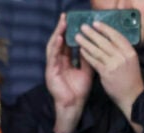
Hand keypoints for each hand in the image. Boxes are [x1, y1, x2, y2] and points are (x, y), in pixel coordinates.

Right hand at [46, 13, 92, 132]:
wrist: (74, 105)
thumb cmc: (79, 90)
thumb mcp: (87, 69)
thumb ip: (87, 57)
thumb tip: (92, 43)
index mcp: (65, 61)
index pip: (66, 43)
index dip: (68, 31)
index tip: (73, 19)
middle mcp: (57, 62)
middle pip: (58, 42)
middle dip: (61, 29)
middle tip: (65, 16)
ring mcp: (52, 67)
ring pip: (53, 47)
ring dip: (56, 35)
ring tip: (61, 24)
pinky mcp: (50, 73)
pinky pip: (52, 58)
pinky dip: (55, 48)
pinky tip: (59, 39)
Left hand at [76, 21, 143, 132]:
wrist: (132, 96)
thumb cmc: (130, 80)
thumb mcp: (130, 62)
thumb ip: (121, 53)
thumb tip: (110, 42)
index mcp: (131, 52)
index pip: (118, 36)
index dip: (107, 29)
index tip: (97, 23)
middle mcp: (123, 57)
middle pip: (106, 41)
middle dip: (93, 33)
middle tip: (84, 27)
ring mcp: (115, 65)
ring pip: (98, 50)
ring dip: (87, 42)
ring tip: (78, 36)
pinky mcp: (106, 73)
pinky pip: (94, 61)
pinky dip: (87, 55)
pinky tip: (80, 50)